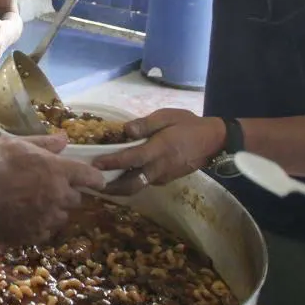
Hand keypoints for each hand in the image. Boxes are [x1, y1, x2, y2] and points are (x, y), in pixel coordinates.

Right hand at [0, 135, 106, 243]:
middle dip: (67, 192)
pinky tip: (25, 218)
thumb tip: (65, 139)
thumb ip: (42, 143)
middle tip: (49, 186)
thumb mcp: (13, 144)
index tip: (94, 179)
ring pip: (61, 216)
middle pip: (76, 198)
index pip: (90, 175)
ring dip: (54, 210)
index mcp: (57, 170)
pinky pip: (45, 231)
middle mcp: (58, 196)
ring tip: (35, 204)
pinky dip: (40, 225)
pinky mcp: (34, 235)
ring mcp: (47, 218)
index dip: (94, 177)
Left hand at [94, 109, 223, 194]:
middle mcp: (159, 168)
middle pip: (131, 184)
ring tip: (99, 183)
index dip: (111, 162)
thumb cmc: (188, 125)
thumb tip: (125, 130)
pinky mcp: (166, 180)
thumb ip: (146, 124)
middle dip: (110, 187)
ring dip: (118, 188)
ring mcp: (163, 177)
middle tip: (91, 184)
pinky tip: (118, 177)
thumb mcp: (167, 116)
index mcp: (159, 149)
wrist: (213, 142)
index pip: (131, 159)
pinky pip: (144, 184)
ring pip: (137, 187)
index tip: (94, 164)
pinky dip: (130, 184)